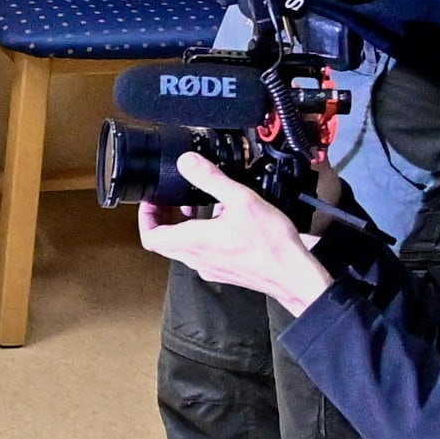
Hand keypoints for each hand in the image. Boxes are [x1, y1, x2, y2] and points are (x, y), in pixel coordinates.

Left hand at [136, 154, 331, 312]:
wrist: (294, 276)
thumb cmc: (270, 242)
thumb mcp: (240, 199)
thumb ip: (211, 179)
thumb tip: (186, 162)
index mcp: (193, 242)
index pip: (150, 237)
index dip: (145, 218)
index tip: (151, 200)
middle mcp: (197, 259)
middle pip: (164, 242)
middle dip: (163, 219)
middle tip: (169, 200)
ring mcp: (210, 268)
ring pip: (184, 247)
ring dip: (184, 226)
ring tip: (196, 206)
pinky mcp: (225, 271)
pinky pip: (203, 253)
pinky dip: (202, 235)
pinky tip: (223, 221)